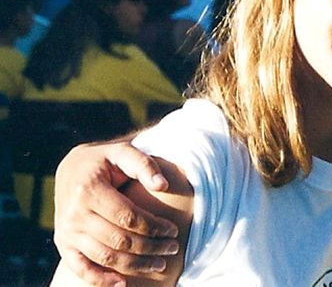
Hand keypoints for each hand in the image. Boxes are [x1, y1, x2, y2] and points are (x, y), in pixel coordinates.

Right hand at [54, 141, 179, 284]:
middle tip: (172, 249)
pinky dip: (100, 280)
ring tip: (159, 265)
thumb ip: (144, 165)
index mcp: (89, 190)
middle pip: (119, 240)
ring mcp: (66, 232)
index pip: (128, 217)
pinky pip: (81, 268)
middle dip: (150, 248)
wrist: (72, 168)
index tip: (173, 230)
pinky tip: (122, 284)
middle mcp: (74, 214)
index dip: (154, 226)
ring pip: (105, 257)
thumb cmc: (105, 160)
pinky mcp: (63, 244)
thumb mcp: (124, 152)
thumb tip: (164, 186)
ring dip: (135, 265)